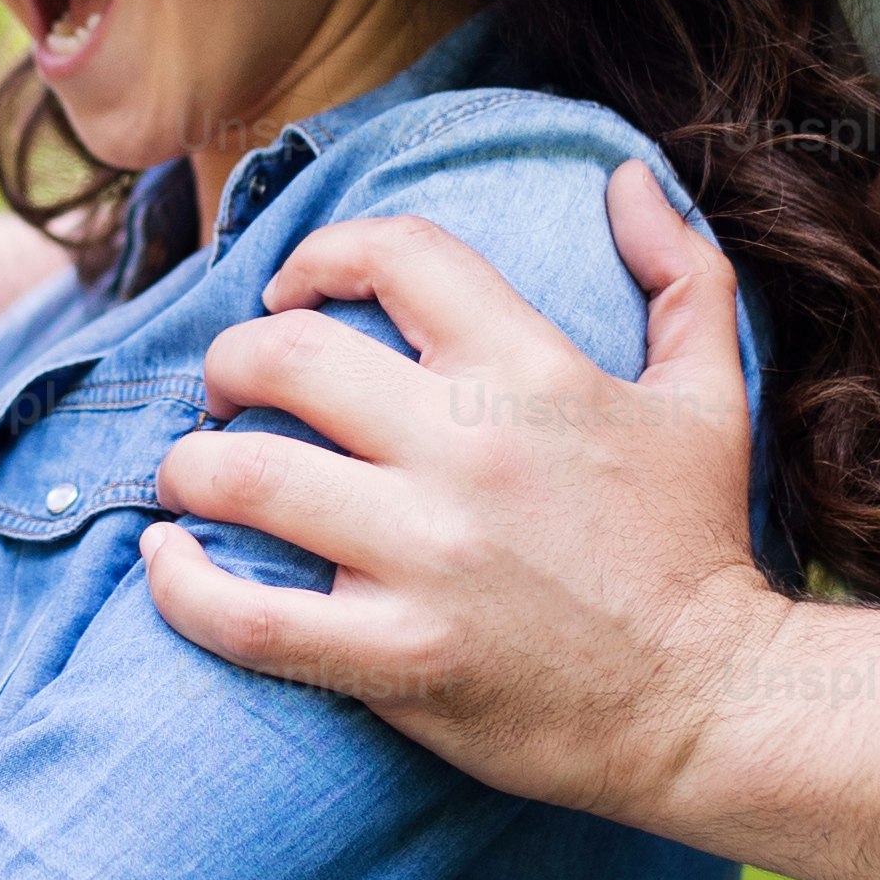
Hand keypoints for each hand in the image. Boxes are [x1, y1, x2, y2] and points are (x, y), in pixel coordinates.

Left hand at [139, 159, 783, 824]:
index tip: (293, 290)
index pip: (396, 251)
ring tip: (192, 476)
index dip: (320, 252)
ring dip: (190, 467)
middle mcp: (471, 449)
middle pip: (286, 356)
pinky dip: (182, 588)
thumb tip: (627, 176)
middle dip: (228, 361)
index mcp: (533, 370)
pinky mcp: (400, 656)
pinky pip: (248, 617)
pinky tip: (166, 566)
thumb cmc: (696, 547)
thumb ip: (682, 274)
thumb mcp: (710, 396)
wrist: (712, 703)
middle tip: (227, 392)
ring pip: (245, 475)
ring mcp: (428, 557)